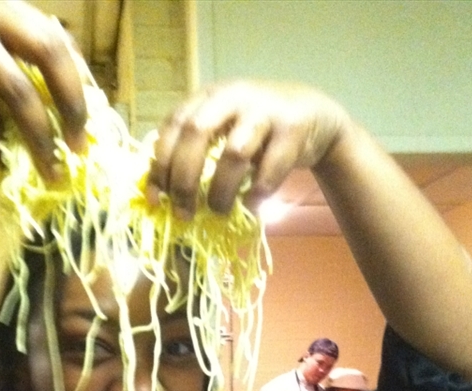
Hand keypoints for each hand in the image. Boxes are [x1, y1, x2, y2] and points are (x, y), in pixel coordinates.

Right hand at [0, 0, 86, 175]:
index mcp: (9, 9)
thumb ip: (23, 72)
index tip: (88, 126)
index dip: (79, 85)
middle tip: (78, 146)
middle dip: (70, 104)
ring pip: (18, 91)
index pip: (59, 42)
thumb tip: (71, 120)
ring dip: (38, 137)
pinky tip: (3, 161)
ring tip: (49, 170)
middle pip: (48, 53)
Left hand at [146, 80, 348, 217]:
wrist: (314, 116)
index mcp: (208, 96)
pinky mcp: (292, 129)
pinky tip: (250, 204)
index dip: (160, 164)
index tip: (157, 199)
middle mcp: (233, 96)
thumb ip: (192, 151)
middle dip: (184, 179)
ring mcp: (265, 110)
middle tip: (184, 212)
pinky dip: (255, 194)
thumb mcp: (221, 130)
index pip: (173, 126)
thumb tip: (157, 194)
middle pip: (196, 133)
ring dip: (221, 192)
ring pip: (233, 154)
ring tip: (219, 212)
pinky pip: (269, 170)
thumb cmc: (256, 132)